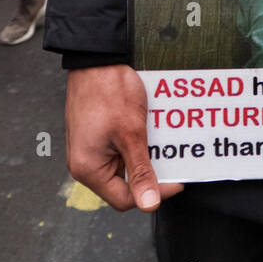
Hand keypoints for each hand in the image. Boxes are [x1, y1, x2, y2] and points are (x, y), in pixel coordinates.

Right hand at [65, 65, 183, 212]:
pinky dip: (137, 142)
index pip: (125, 199)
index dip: (154, 192)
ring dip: (145, 154)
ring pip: (125, 163)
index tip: (176, 179)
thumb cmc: (109, 90)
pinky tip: (151, 129)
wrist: (97, 57)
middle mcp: (86, 163)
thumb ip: (140, 171)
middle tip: (172, 159)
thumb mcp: (130, 134)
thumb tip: (148, 204)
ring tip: (163, 142)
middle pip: (124, 183)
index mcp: (88, 169)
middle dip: (150, 171)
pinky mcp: (97, 134)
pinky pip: (120, 147)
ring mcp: (91, 147)